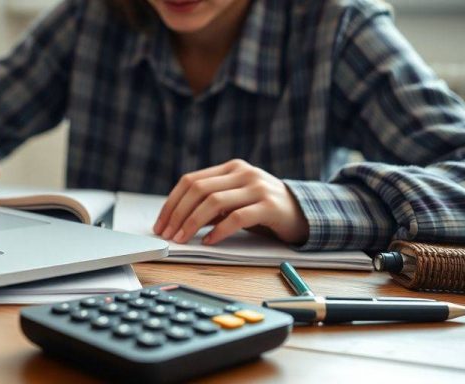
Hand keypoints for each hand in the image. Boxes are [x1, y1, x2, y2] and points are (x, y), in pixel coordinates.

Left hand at [152, 159, 308, 244]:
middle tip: (167, 234)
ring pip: (214, 202)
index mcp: (230, 168)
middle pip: (199, 190)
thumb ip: (211, 204)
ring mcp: (257, 187)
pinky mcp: (269, 205)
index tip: (161, 223)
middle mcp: (243, 173)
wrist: (304, 212)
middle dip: (178, 214)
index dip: (171, 203)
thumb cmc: (263, 209)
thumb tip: (177, 220)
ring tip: (183, 239)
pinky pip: (237, 217)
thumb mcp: (236, 200)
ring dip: (193, 223)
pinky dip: (219, 231)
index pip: (190, 181)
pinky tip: (209, 241)